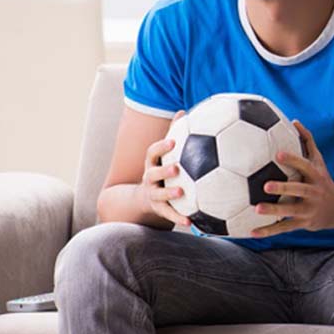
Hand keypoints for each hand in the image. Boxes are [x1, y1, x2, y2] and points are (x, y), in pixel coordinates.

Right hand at [139, 110, 190, 227]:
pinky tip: (191, 222)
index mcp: (153, 164)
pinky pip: (169, 215)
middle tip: (176, 168)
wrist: (142, 199)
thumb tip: (183, 110)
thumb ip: (174, 133)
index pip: (152, 153)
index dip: (161, 146)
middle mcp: (150, 179)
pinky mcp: (159, 210)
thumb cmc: (160, 170)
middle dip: (163, 170)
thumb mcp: (163, 154)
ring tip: (181, 193)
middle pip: (152, 173)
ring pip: (158, 195)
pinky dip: (179, 218)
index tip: (173, 141)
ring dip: (169, 194)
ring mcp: (153, 195)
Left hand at [249, 120, 333, 237]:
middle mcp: (314, 193)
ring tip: (257, 209)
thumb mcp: (319, 161)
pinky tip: (252, 232)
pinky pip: (284, 228)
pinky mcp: (304, 224)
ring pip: (290, 212)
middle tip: (266, 185)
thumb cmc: (324, 180)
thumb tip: (294, 120)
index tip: (277, 153)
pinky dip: (268, 231)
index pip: (305, 166)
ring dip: (274, 211)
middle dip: (284, 188)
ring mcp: (309, 210)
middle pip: (299, 190)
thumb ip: (307, 141)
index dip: (293, 160)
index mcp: (316, 177)